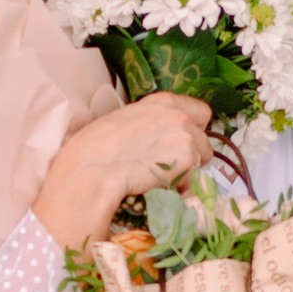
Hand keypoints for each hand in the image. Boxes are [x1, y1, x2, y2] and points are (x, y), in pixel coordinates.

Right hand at [33, 90, 214, 250]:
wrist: (87, 173)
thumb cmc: (93, 152)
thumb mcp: (121, 123)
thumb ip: (148, 124)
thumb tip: (160, 138)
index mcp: (161, 101)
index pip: (200, 113)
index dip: (192, 132)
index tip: (179, 146)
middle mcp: (177, 114)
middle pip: (205, 141)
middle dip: (192, 157)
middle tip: (165, 170)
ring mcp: (185, 135)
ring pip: (200, 163)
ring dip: (185, 174)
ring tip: (155, 181)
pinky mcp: (187, 159)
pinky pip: (193, 181)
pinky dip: (179, 190)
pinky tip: (155, 189)